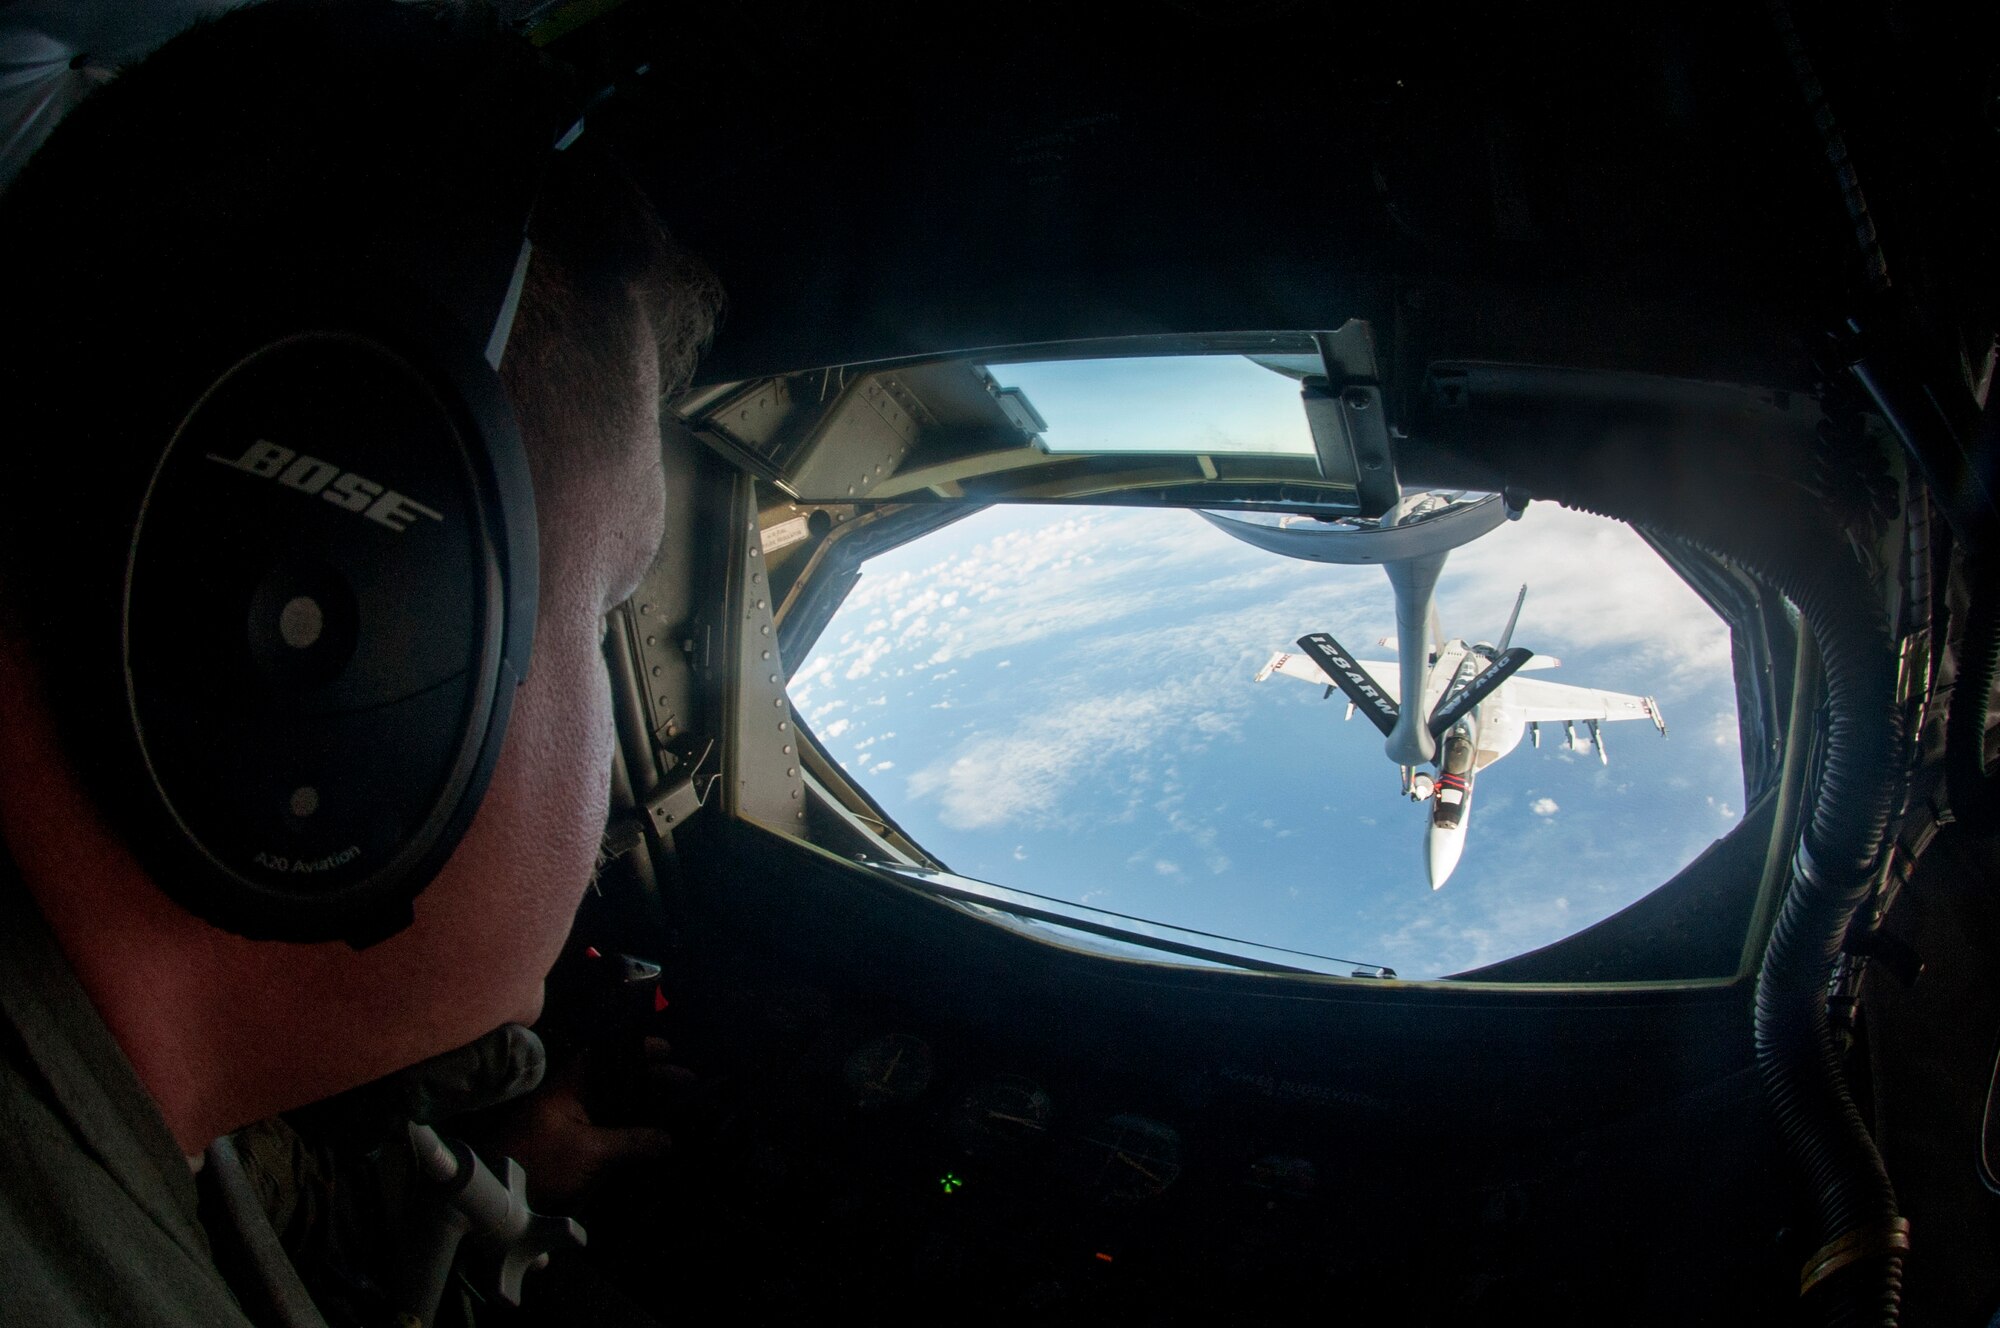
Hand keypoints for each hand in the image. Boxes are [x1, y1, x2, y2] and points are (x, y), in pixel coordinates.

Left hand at [459, 1038, 689, 1209]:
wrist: (502, 1199)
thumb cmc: (541, 1163)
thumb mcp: (590, 1151)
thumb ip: (632, 1142)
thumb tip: (669, 1139)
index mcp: (570, 1088)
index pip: (606, 1056)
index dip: (636, 1051)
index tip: (667, 1051)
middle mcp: (571, 1099)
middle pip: (616, 1080)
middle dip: (649, 1080)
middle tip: (685, 1082)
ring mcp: (571, 1124)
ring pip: (613, 1106)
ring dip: (642, 1106)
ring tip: (677, 1107)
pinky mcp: (572, 1148)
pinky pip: (608, 1129)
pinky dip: (630, 1129)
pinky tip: (652, 1136)